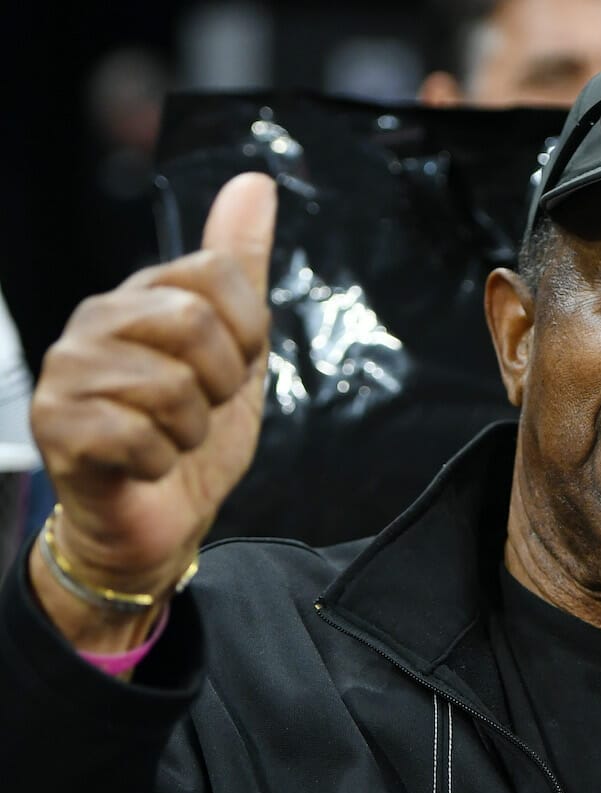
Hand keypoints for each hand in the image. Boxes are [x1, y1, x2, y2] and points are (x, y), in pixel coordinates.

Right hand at [28, 173, 276, 648]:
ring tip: (171, 436)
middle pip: (194, 323)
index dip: (248, 330)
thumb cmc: (193, 430)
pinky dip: (161, 462)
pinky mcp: (57, 426)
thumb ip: (242, 267)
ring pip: (170, 386)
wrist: (161, 515)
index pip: (217, 272)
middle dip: (221, 383)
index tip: (237, 366)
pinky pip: (138, 436)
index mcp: (145, 295)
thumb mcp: (239, 347)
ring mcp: (70, 371)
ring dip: (192, 429)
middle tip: (201, 406)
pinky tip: (145, 463)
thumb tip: (255, 181)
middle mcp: (98, 320)